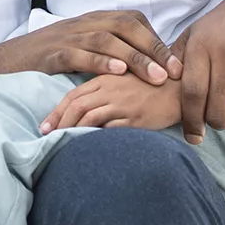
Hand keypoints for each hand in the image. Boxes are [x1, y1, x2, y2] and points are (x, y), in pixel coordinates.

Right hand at [0, 10, 173, 84]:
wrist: (4, 61)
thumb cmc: (47, 59)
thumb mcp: (81, 49)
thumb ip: (107, 50)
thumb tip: (146, 66)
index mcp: (92, 20)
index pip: (133, 20)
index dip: (157, 39)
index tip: (176, 62)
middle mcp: (82, 23)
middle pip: (125, 26)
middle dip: (154, 48)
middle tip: (175, 71)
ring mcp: (66, 36)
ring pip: (107, 39)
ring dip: (135, 57)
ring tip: (156, 76)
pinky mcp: (51, 53)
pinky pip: (79, 53)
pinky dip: (100, 61)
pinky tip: (118, 73)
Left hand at [41, 74, 181, 132]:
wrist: (180, 86)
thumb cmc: (149, 84)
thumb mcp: (122, 81)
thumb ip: (102, 90)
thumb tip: (80, 109)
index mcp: (105, 78)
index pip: (74, 95)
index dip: (57, 111)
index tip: (45, 125)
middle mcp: (111, 90)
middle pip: (77, 106)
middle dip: (59, 123)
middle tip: (47, 136)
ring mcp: (123, 104)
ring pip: (90, 117)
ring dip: (73, 131)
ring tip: (63, 142)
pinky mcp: (136, 118)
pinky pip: (111, 129)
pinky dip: (97, 137)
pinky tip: (89, 145)